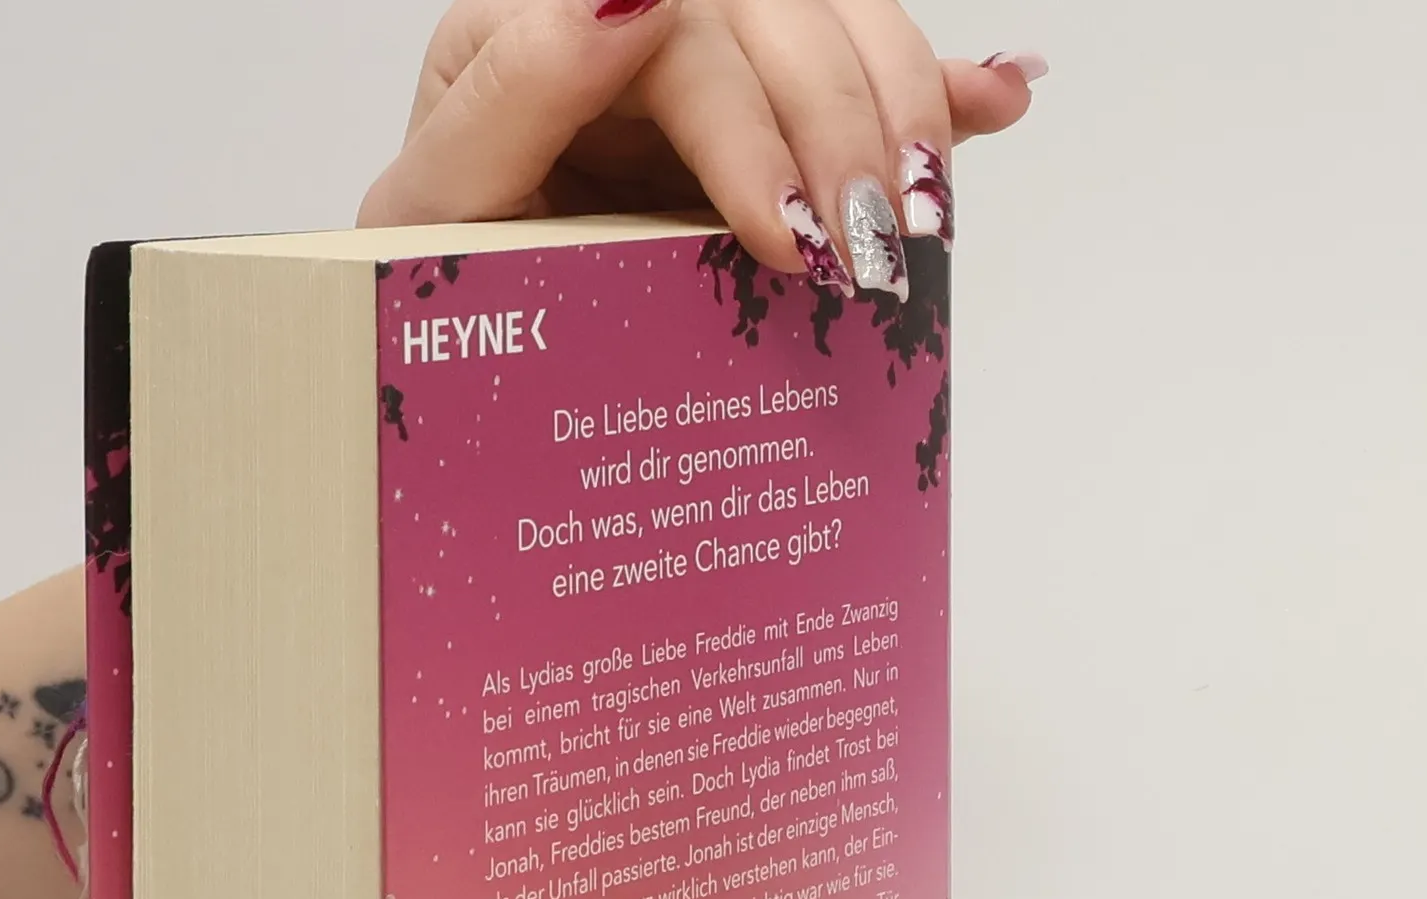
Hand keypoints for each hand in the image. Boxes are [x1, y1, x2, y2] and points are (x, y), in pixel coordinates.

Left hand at [359, 0, 1041, 299]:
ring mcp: (710, 59)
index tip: (787, 232)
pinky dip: (937, 91)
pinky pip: (859, 76)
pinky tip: (993, 102)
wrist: (452, 338)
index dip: (750, 127)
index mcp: (546, 21)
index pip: (681, 30)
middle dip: (843, 129)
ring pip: (837, 28)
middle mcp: (638, 18)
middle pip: (780, 17)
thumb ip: (510, 95)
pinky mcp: (763, 112)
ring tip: (932, 206)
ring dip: (906, 108)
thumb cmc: (436, 278)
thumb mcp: (433, 207)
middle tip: (874, 250)